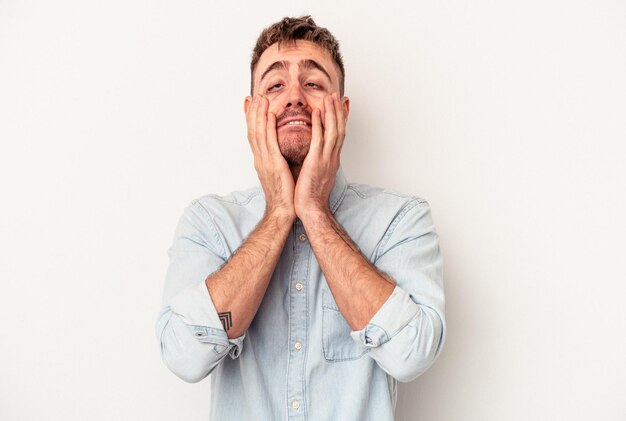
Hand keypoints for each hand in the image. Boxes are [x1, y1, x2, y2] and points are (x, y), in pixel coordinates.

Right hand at [246, 94, 295, 219]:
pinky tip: (270, 115)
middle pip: (253, 131)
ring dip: (259, 114)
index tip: (250, 104)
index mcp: (262, 161)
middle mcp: (260, 159)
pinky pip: (270, 142)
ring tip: (261, 98)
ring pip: (259, 133)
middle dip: (253, 112)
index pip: (254, 135)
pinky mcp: (273, 164)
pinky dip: (268, 127)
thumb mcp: (279, 173)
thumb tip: (280, 151)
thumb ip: (277, 159)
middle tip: (254, 96)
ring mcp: (265, 161)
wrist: (283, 211)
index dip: (251, 119)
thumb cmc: (284, 195)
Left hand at [294, 92, 346, 220]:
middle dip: (338, 111)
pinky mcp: (316, 162)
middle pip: (339, 129)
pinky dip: (319, 125)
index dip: (341, 119)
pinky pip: (319, 140)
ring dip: (332, 113)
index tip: (341, 106)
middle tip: (337, 95)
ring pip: (332, 131)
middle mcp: (332, 157)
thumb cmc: (312, 196)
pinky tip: (317, 113)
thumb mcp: (318, 175)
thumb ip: (319, 162)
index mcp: (332, 160)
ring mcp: (326, 159)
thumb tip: (316, 156)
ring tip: (330, 97)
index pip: (339, 135)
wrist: (311, 210)